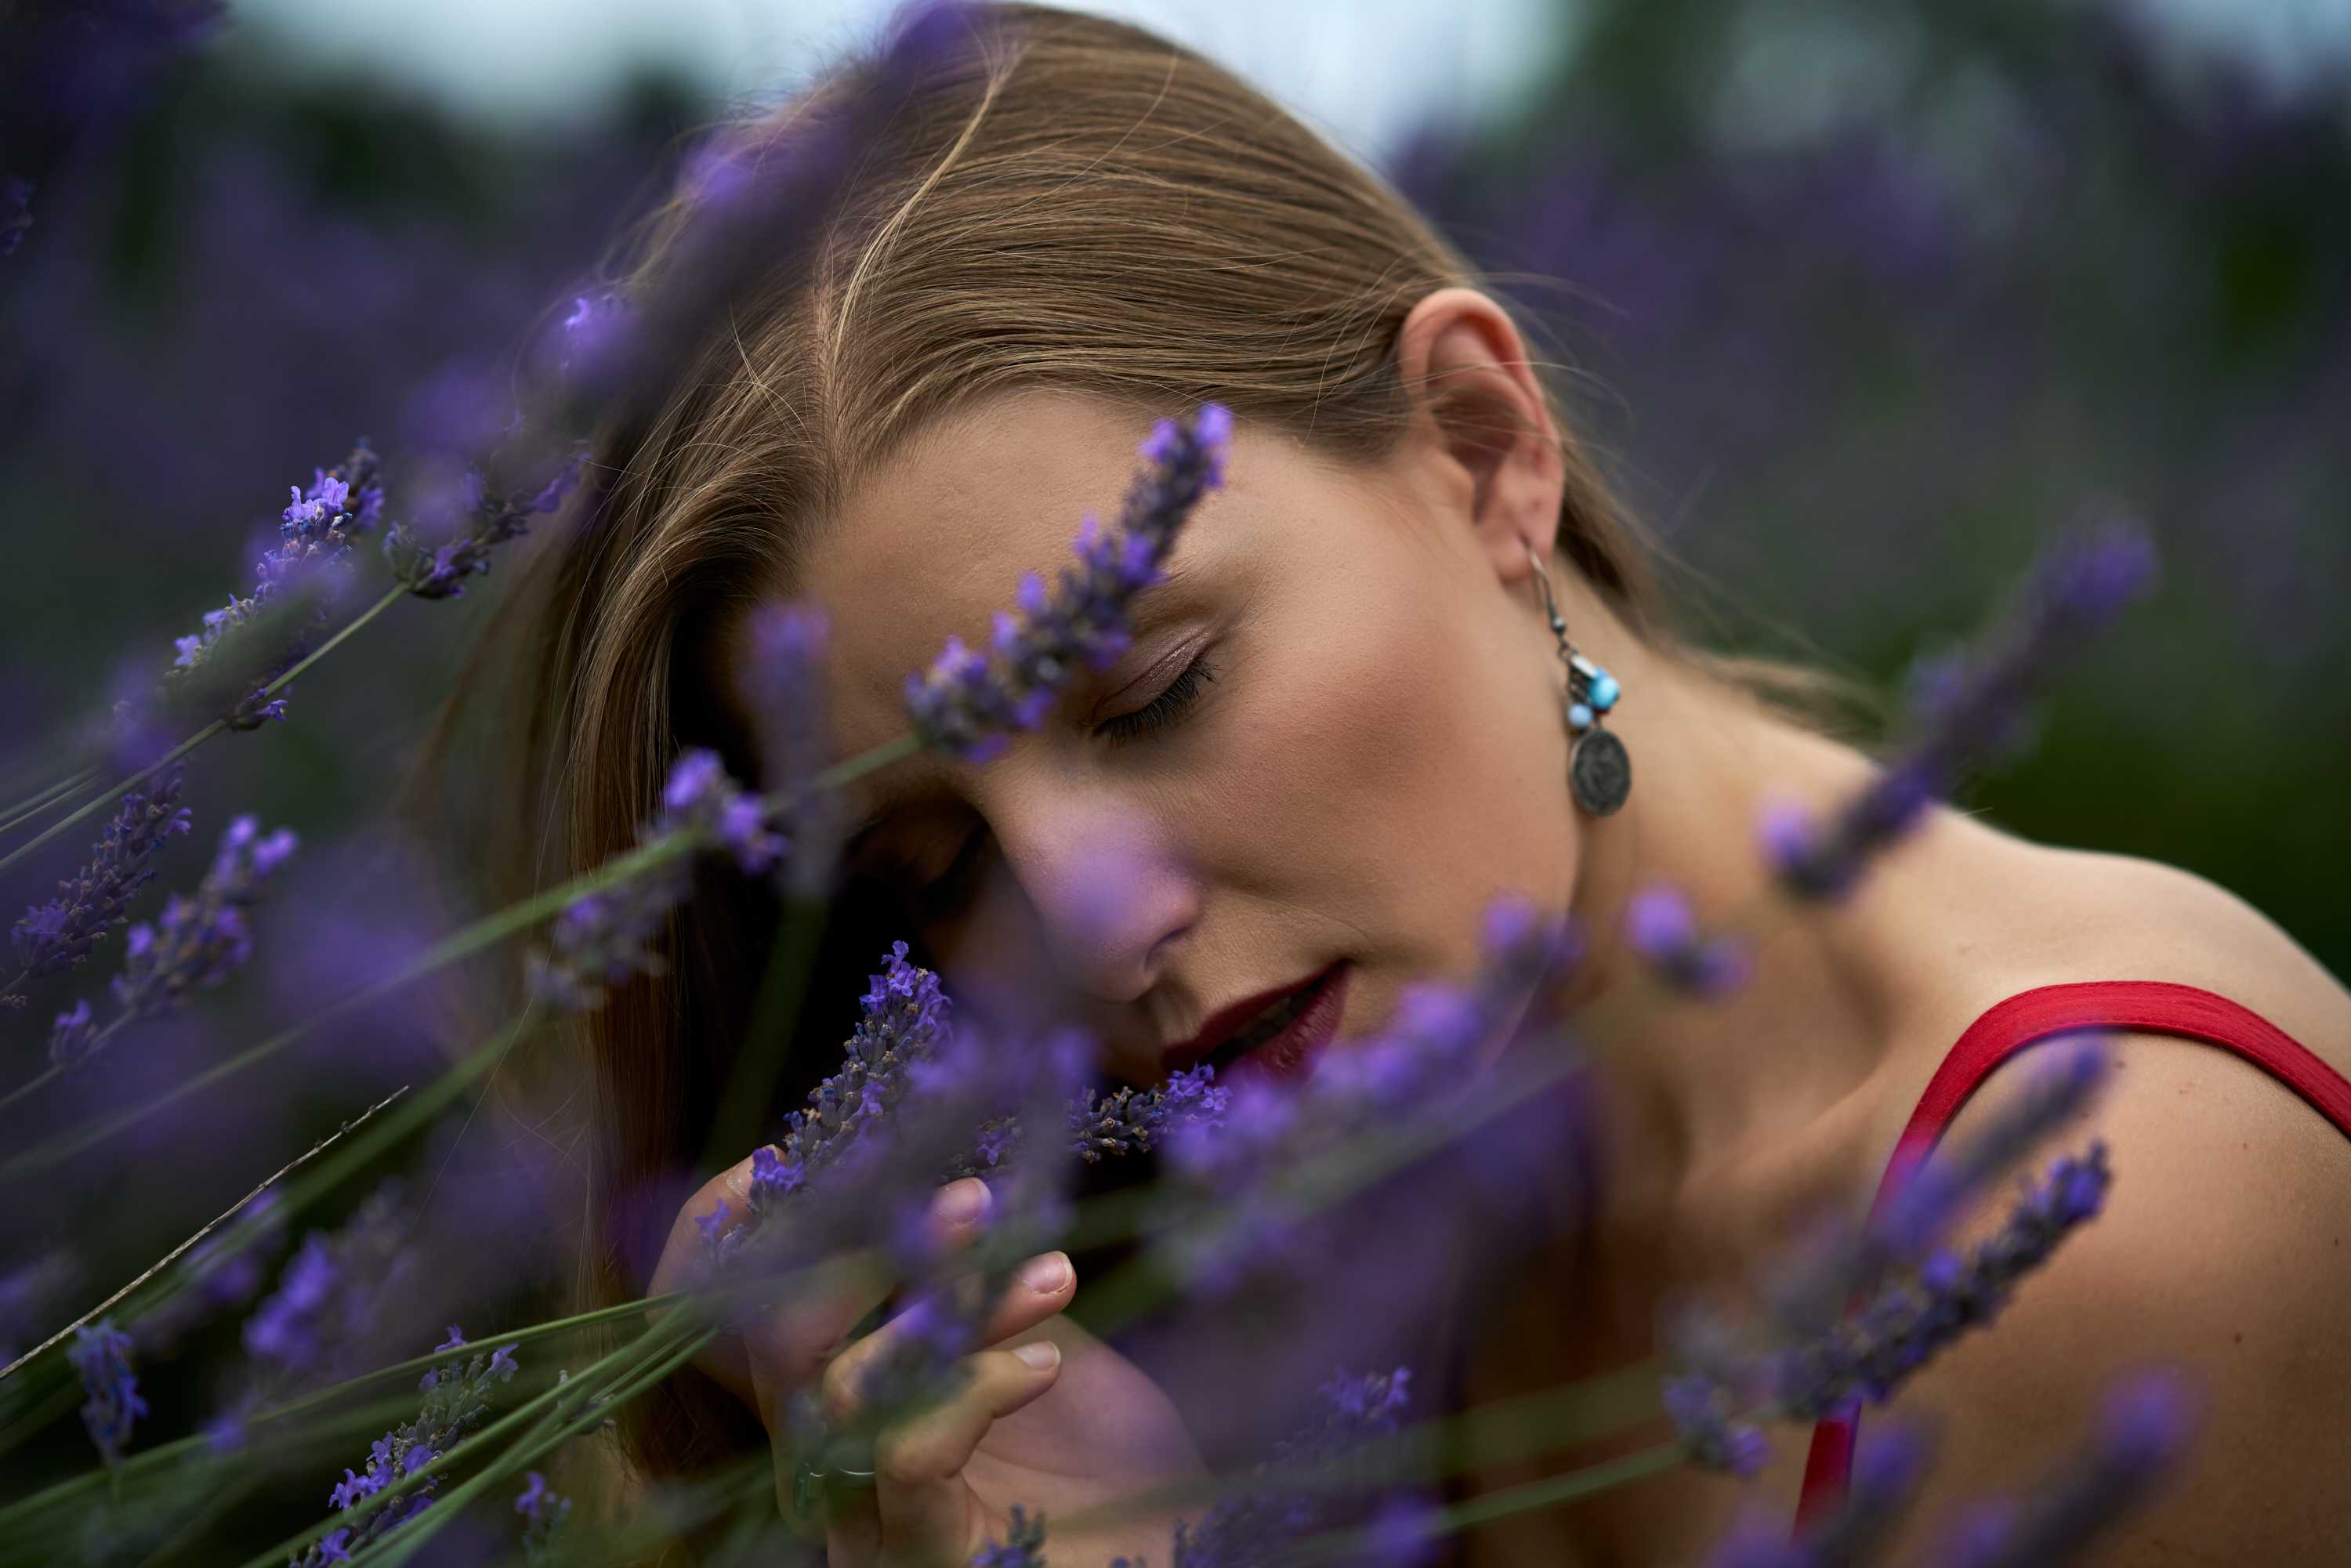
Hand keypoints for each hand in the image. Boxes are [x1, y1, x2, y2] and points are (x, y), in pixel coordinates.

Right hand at [650, 1159, 1206, 1566]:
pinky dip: (971, 1388)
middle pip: (766, 1335)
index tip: (803, 1145)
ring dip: (943, 1301)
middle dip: (861, 1242)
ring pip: (834, 1385)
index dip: (729, 1220)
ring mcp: (859, 1520)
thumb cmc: (1108, 1450)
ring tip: (1048, 1273)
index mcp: (827, 1392)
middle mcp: (820, 1459)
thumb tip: (924, 1158)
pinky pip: (903, 1455)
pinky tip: (1045, 1369)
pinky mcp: (914, 1559)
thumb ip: (960, 1262)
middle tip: (969, 1197)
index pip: (723, 1303)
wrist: (1179, 1546)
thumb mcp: (1025, 1326)